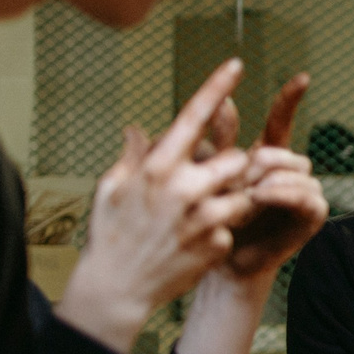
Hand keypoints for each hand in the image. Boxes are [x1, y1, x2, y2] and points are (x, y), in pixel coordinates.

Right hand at [55, 60, 256, 352]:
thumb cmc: (109, 235)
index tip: (237, 64)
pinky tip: (195, 241)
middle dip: (229, 167)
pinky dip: (221, 230)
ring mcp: (205, 218)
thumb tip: (139, 131)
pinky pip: (233, 226)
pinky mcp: (218, 244)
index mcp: (157, 167)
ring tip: (205, 212)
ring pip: (244, 194)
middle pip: (235, 159)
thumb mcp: (111, 188)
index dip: (217, 87)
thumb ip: (132, 157)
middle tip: (210, 183)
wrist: (117, 289)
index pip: (193, 117)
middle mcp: (185, 189)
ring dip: (233, 198)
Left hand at [224, 74, 326, 278]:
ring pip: (297, 170)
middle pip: (284, 150)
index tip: (303, 76)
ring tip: (247, 195)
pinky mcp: (313, 216)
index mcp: (266, 157)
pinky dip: (285, 194)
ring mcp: (304, 193)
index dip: (291, 99)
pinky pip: (308, 195)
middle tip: (239, 178)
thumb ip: (220, 140)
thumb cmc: (213, 220)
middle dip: (262, 160)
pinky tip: (262, 197)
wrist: (221, 262)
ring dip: (270, 179)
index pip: (282, 121)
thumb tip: (222, 102)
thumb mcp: (211, 173)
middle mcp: (289, 172)